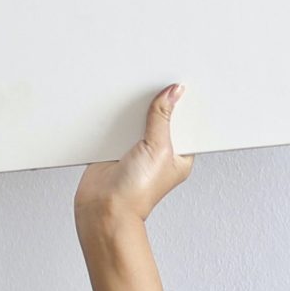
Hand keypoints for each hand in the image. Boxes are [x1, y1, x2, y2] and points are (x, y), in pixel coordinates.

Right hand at [76, 83, 192, 226]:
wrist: (103, 207)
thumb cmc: (137, 192)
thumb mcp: (158, 148)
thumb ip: (163, 118)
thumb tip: (173, 93)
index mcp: (179, 155)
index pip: (186, 123)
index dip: (184, 105)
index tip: (181, 84)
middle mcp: (159, 151)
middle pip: (161, 117)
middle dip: (158, 103)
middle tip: (156, 83)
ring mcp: (136, 149)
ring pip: (138, 119)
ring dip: (134, 110)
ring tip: (134, 94)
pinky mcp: (116, 147)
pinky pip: (117, 124)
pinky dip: (115, 117)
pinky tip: (115, 107)